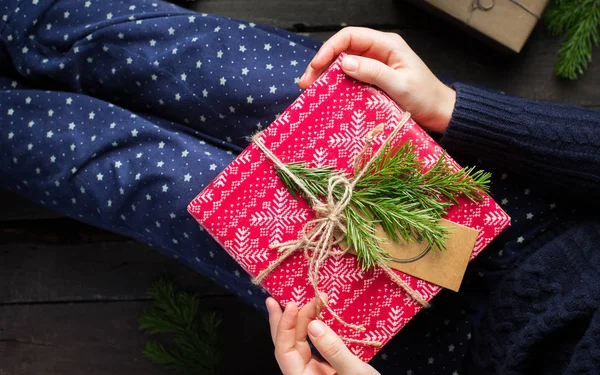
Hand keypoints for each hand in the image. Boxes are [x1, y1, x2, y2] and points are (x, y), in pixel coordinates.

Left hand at [266, 297, 379, 374]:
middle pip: (287, 346)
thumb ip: (334, 351)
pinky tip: (313, 317)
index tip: (292, 304)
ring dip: (299, 322)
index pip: (285, 352)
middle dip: (283, 322)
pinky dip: (312, 329)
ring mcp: (314, 372)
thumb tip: (313, 325)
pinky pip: (312, 347)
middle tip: (274, 299)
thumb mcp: (355, 373)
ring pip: (299, 345)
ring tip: (297, 301)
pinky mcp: (325, 369)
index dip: (285, 327)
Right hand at [299, 27, 455, 133]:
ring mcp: (375, 66)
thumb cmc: (425, 98)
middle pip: (343, 50)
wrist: (440, 113)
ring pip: (344, 65)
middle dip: (322, 64)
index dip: (330, 48)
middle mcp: (379, 52)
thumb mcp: (399, 85)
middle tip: (306, 82)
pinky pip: (350, 79)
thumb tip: (344, 62)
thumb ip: (373, 72)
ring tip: (311, 90)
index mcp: (387, 45)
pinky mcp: (373, 81)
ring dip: (326, 76)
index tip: (317, 65)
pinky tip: (326, 96)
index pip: (351, 37)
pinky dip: (336, 86)